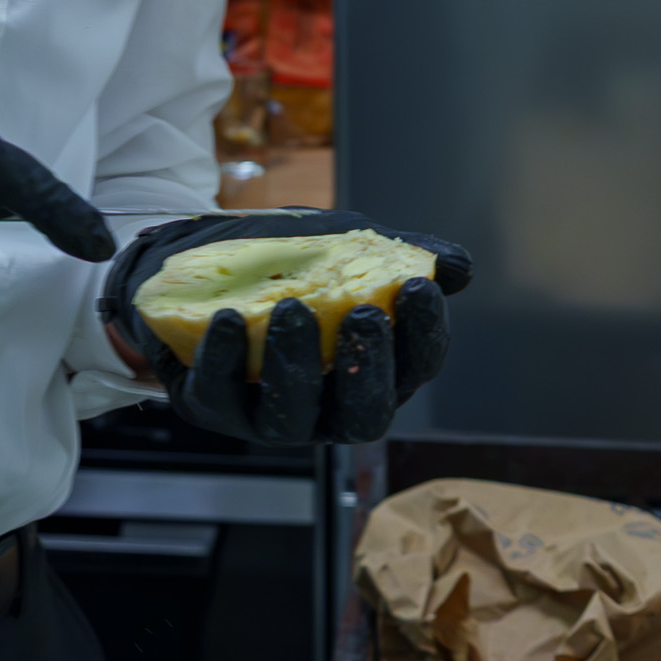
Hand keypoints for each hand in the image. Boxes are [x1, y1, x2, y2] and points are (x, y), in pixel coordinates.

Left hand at [97, 208, 471, 447]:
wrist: (201, 256)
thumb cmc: (288, 260)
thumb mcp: (346, 246)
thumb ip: (399, 255)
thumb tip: (458, 267)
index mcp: (374, 371)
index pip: (415, 367)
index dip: (423, 333)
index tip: (417, 288)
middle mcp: (329, 406)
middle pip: (364, 412)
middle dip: (368, 367)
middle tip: (363, 315)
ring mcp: (271, 414)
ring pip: (292, 414)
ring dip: (296, 364)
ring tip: (291, 309)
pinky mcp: (214, 405)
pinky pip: (220, 395)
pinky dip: (225, 360)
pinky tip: (228, 320)